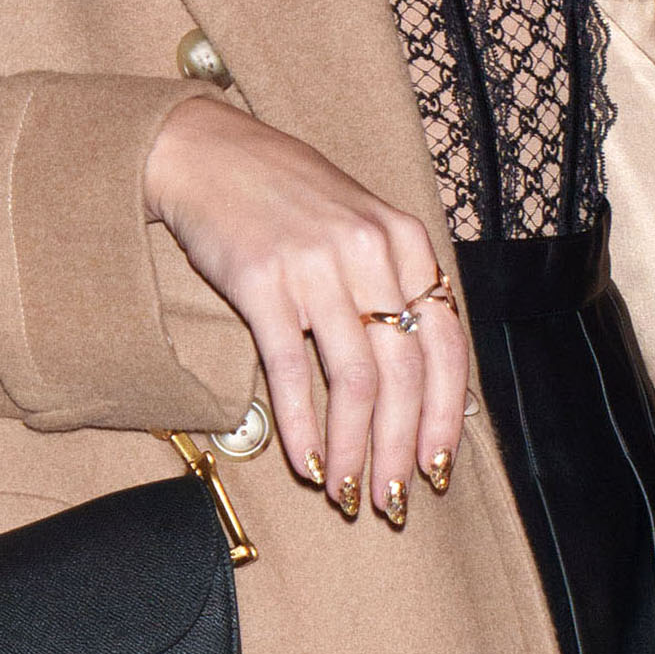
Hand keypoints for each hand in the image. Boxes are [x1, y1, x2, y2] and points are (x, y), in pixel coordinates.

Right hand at [143, 100, 467, 525]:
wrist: (207, 153)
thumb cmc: (288, 198)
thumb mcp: (361, 228)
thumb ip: (396, 290)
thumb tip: (429, 386)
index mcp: (406, 241)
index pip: (447, 343)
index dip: (445, 414)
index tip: (439, 465)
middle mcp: (370, 251)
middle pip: (404, 372)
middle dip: (400, 448)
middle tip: (393, 500)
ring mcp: (316, 265)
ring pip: (355, 379)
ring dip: (353, 448)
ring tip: (346, 492)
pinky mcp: (261, 281)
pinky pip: (289, 369)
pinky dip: (301, 424)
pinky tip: (304, 460)